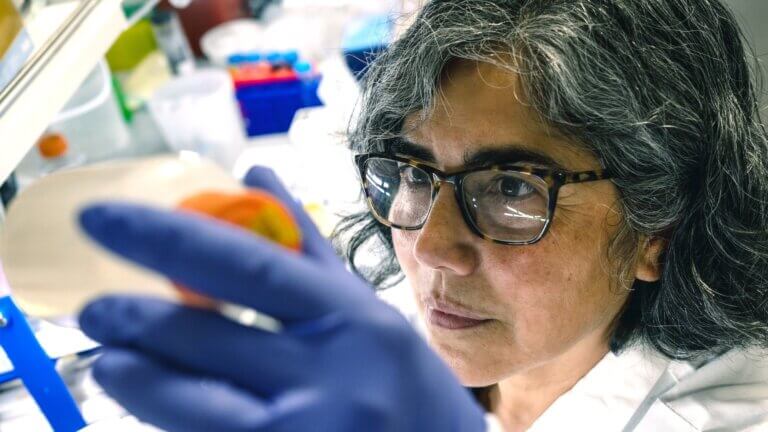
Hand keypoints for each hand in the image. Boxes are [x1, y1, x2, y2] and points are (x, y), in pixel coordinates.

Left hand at [77, 166, 487, 431]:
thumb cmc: (407, 391)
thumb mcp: (367, 314)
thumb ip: (308, 249)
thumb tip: (257, 178)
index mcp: (355, 319)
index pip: (247, 265)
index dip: (168, 237)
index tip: (105, 219)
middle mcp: (335, 378)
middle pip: (206, 337)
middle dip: (135, 320)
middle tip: (96, 310)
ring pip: (190, 404)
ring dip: (137, 379)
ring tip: (111, 363)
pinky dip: (174, 422)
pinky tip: (158, 406)